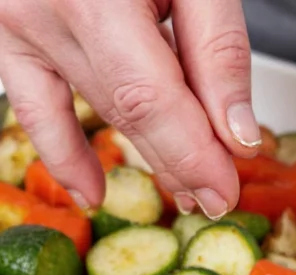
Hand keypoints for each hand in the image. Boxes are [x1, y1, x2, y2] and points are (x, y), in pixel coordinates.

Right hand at [0, 0, 259, 217]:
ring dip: (144, 157)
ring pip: (94, 110)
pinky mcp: (4, 32)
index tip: (227, 191)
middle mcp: (42, 7)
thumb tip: (236, 133)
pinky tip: (92, 191)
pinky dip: (63, 152)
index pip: (149, 98)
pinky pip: (32, 105)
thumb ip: (216, 49)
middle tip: (219, 199)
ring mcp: (14, 22)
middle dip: (181, 162)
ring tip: (185, 192)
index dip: (192, 154)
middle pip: (125, 110)